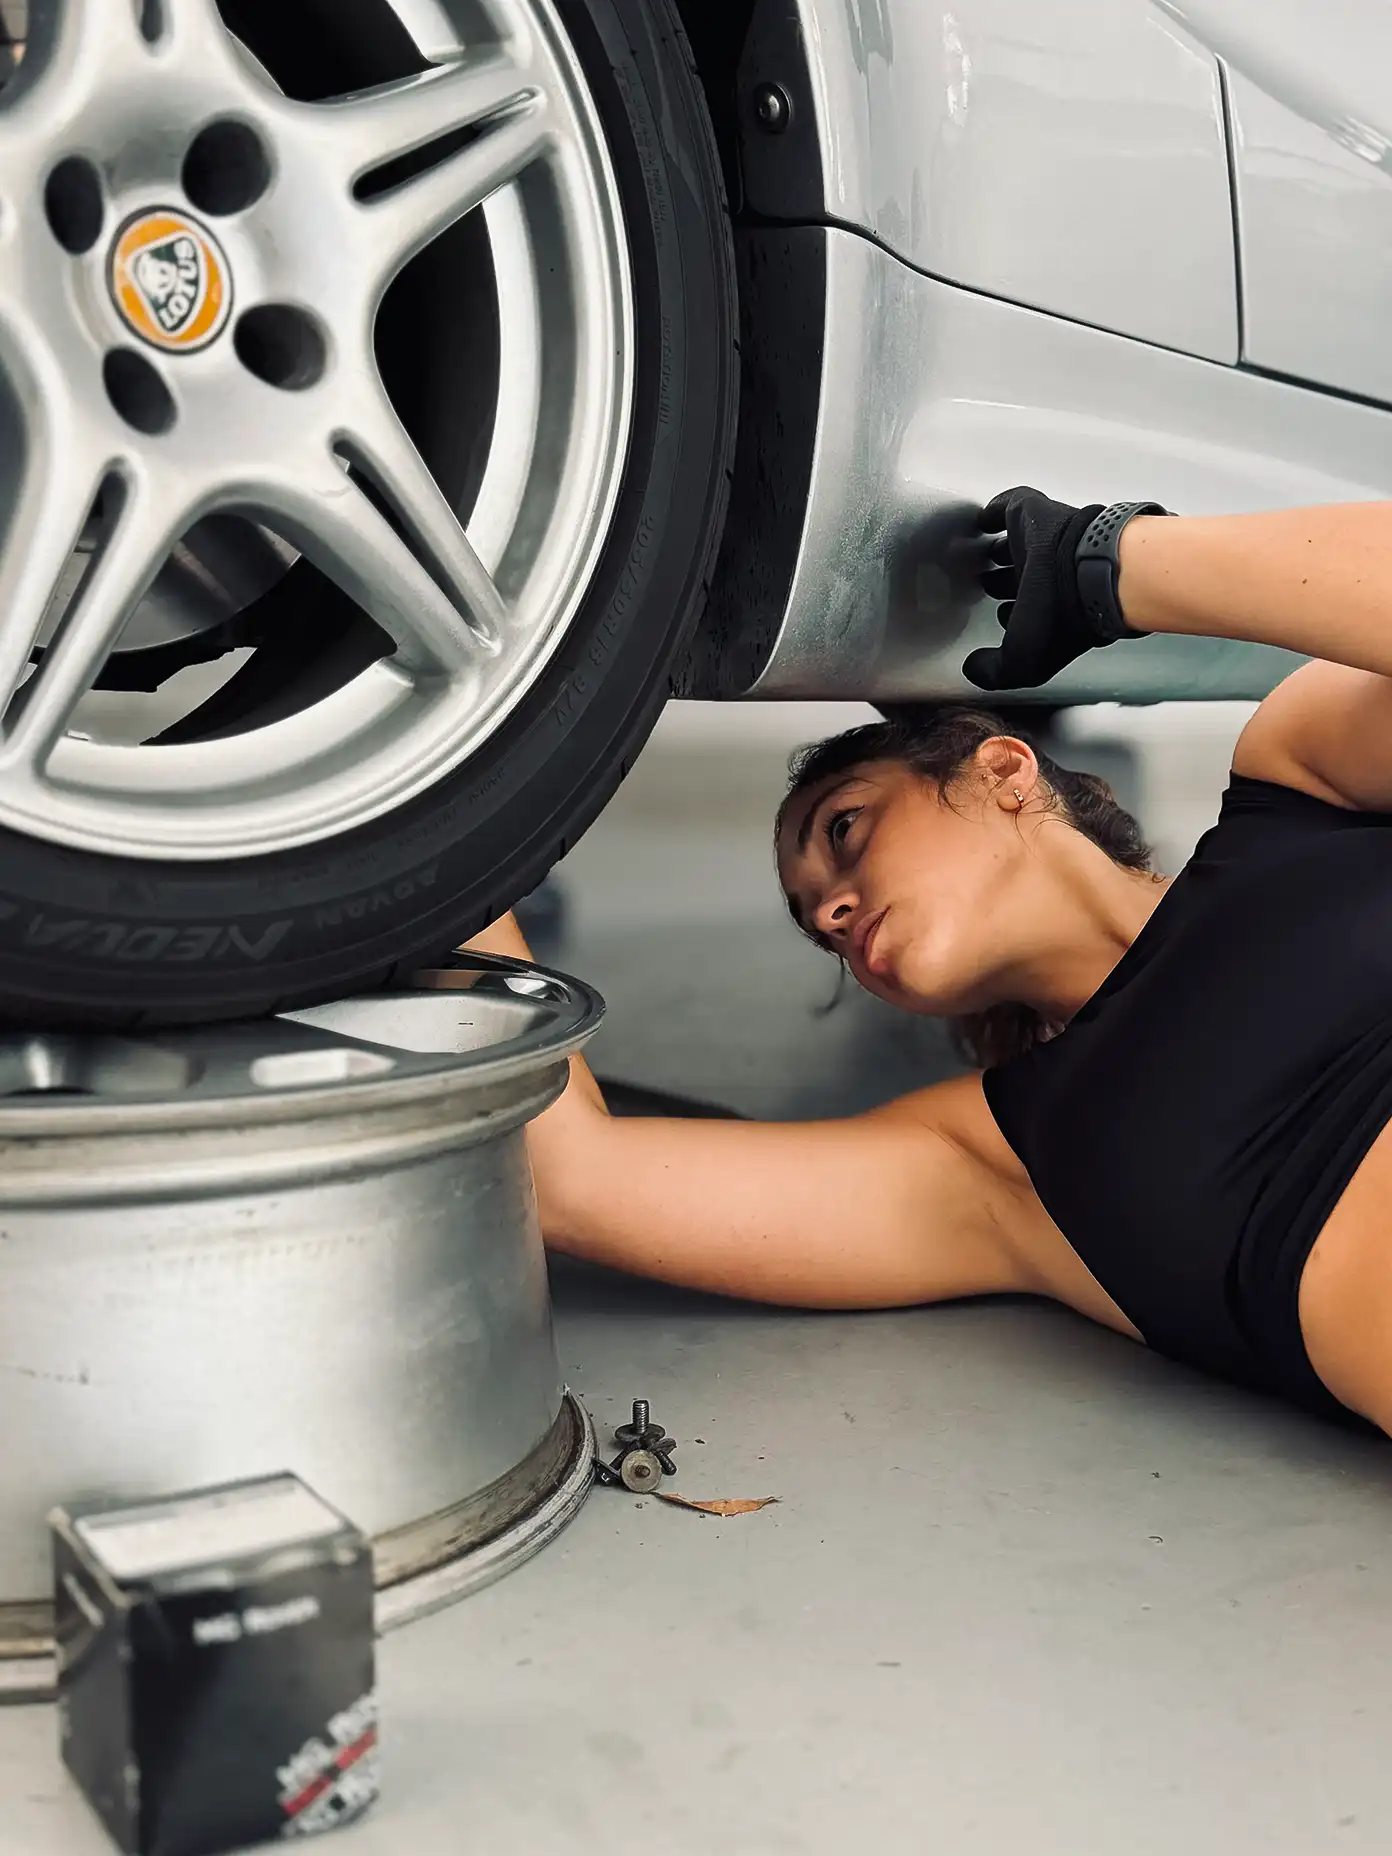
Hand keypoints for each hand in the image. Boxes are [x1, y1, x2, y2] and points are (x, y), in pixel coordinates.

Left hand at [965, 486, 1112, 691]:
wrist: (1090, 571)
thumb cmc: (1065, 618)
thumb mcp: (1022, 662)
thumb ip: (993, 671)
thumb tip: (972, 667)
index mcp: (1046, 610)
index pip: (1021, 612)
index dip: (1005, 615)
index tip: (996, 616)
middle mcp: (1044, 577)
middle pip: (1015, 577)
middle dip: (998, 582)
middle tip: (981, 582)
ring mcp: (1040, 545)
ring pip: (1009, 546)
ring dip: (994, 549)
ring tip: (973, 551)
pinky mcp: (1033, 513)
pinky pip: (1008, 507)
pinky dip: (994, 512)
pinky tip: (981, 520)